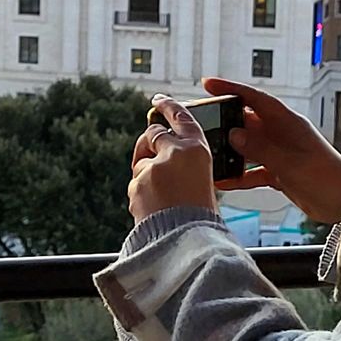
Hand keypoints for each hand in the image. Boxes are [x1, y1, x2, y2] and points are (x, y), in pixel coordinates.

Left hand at [128, 94, 217, 222]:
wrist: (188, 241)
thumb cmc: (202, 216)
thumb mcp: (204, 182)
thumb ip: (186, 165)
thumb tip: (166, 159)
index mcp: (197, 150)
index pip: (181, 117)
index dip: (168, 105)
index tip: (158, 99)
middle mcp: (174, 153)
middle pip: (153, 133)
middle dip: (150, 142)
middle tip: (152, 155)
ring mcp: (152, 168)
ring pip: (141, 162)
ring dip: (146, 173)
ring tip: (162, 197)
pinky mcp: (137, 183)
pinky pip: (135, 183)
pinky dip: (142, 193)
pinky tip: (155, 208)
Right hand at [203, 77, 340, 225]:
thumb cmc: (326, 176)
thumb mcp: (290, 162)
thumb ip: (260, 148)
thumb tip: (232, 133)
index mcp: (287, 122)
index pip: (254, 98)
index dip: (231, 88)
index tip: (207, 84)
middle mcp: (281, 134)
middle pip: (246, 121)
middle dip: (224, 120)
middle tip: (200, 122)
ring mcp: (280, 152)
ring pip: (248, 146)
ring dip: (230, 150)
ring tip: (207, 152)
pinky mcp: (280, 172)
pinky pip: (253, 170)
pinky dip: (239, 175)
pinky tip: (223, 181)